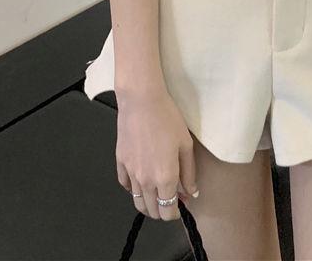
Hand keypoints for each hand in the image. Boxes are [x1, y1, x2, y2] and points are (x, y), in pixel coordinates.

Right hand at [115, 86, 199, 219]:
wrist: (142, 101)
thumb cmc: (167, 118)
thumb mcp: (186, 144)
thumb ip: (189, 173)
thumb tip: (190, 192)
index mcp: (165, 178)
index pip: (168, 211)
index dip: (176, 211)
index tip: (181, 202)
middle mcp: (146, 180)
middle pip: (152, 211)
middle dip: (163, 209)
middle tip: (171, 196)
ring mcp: (131, 172)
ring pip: (137, 202)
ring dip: (148, 202)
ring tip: (157, 190)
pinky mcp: (120, 162)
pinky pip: (126, 185)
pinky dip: (134, 188)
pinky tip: (142, 178)